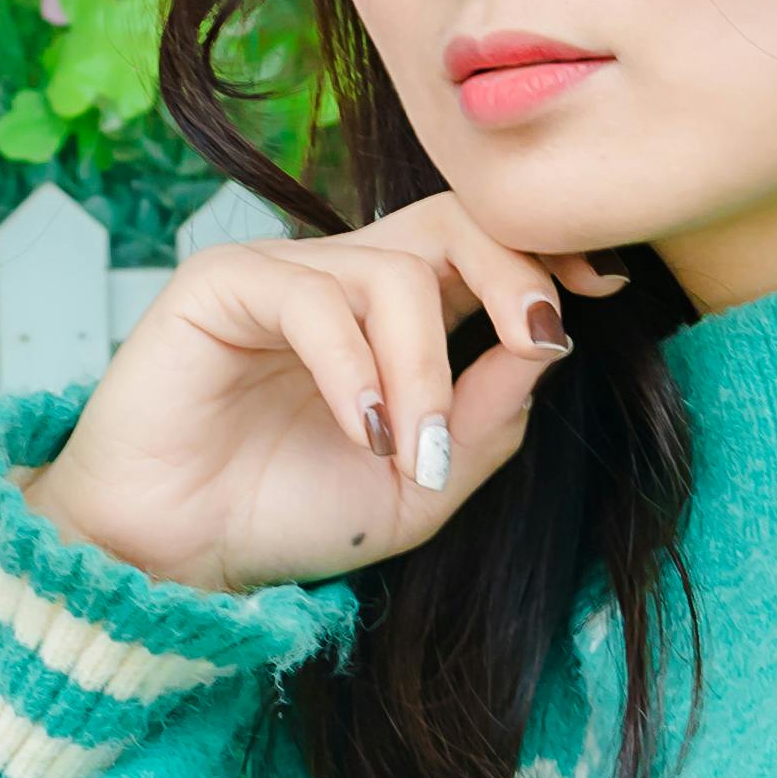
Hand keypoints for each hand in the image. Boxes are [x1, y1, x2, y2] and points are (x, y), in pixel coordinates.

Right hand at [24, 193, 621, 597]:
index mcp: (395, 319)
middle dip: (510, 268)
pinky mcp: (220, 284)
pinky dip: (355, 370)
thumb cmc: (285, 518)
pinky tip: (362, 432)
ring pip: (392, 275)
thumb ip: (485, 421)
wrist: (173, 558)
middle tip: (537, 335)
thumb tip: (547, 346)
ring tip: (412, 454)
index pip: (479, 245)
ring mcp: (281, 273)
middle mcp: (342, 281)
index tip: (602, 287)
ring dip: (424, 372)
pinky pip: (313, 299)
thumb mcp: (420, 490)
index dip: (541, 253)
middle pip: (450, 219)